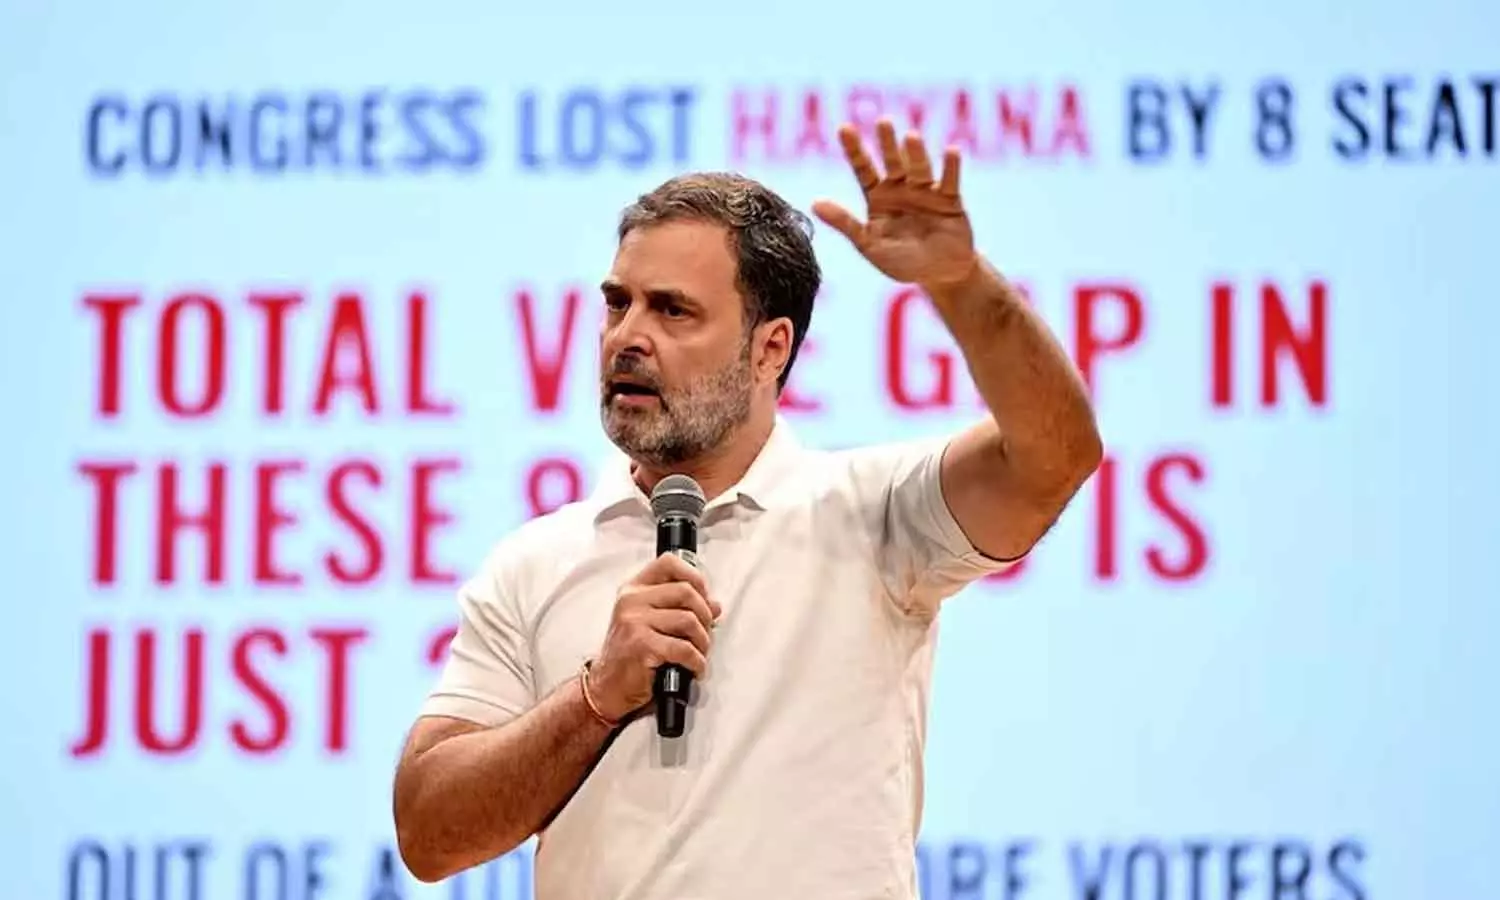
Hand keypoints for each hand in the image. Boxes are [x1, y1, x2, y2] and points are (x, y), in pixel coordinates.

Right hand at [587, 552, 721, 722]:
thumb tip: (715, 606)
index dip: (694, 577)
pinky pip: (684, 648)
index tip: (704, 597)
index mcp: (634, 589)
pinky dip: (696, 661)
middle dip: (705, 615)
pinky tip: (694, 668)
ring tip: (699, 653)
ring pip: (688, 620)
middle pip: (686, 591)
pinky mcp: (641, 645)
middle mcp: (631, 600)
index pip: (669, 563)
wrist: (607, 686)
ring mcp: (634, 621)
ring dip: (703, 641)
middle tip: (705, 633)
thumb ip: (680, 609)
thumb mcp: (651, 623)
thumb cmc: (630, 654)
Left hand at [812, 118, 978, 288]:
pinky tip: (952, 151)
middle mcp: (901, 189)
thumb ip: (845, 223)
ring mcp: (926, 192)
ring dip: (915, 153)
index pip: (863, 169)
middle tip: (882, 122)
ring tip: (911, 137)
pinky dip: (951, 167)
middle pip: (892, 162)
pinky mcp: (950, 200)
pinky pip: (949, 181)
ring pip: (919, 168)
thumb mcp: (869, 244)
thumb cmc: (901, 261)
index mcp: (879, 197)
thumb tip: (813, 203)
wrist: (939, 274)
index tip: (843, 128)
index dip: (854, 149)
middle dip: (887, 143)